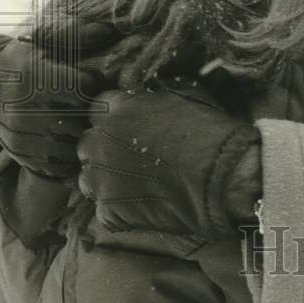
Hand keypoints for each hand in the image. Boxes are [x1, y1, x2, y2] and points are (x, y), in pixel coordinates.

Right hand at [0, 35, 103, 177]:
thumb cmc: (20, 63)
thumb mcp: (43, 45)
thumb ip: (77, 37)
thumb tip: (109, 29)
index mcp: (35, 78)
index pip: (83, 87)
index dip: (94, 85)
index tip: (91, 83)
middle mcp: (27, 108)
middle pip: (81, 118)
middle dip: (92, 113)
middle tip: (92, 106)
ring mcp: (24, 135)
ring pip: (73, 144)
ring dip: (83, 135)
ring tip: (83, 124)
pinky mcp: (22, 154)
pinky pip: (58, 165)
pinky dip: (71, 157)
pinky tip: (72, 143)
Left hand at [77, 86, 259, 239]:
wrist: (215, 176)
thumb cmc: (206, 130)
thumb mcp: (185, 94)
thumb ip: (159, 94)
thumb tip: (157, 92)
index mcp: (114, 108)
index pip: (98, 109)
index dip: (115, 118)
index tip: (129, 126)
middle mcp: (98, 140)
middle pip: (88, 144)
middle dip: (104, 149)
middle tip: (131, 157)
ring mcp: (100, 178)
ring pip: (89, 178)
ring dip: (106, 179)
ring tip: (135, 184)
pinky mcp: (108, 210)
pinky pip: (105, 210)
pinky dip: (120, 210)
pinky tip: (143, 206)